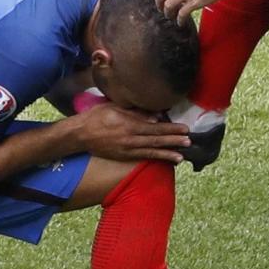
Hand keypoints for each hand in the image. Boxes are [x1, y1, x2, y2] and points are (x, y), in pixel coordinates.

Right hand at [74, 105, 189, 162]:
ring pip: (151, 151)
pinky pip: (143, 157)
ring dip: (168, 153)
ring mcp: (126, 150)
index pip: (155, 127)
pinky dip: (156, 158)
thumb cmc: (97, 117)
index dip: (171, 129)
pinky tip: (167, 160)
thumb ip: (136, 112)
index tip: (184, 129)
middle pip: (156, 140)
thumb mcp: (115, 107)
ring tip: (182, 156)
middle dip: (173, 141)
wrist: (79, 135)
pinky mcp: (123, 157)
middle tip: (189, 141)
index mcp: (128, 125)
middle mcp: (129, 139)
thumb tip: (156, 116)